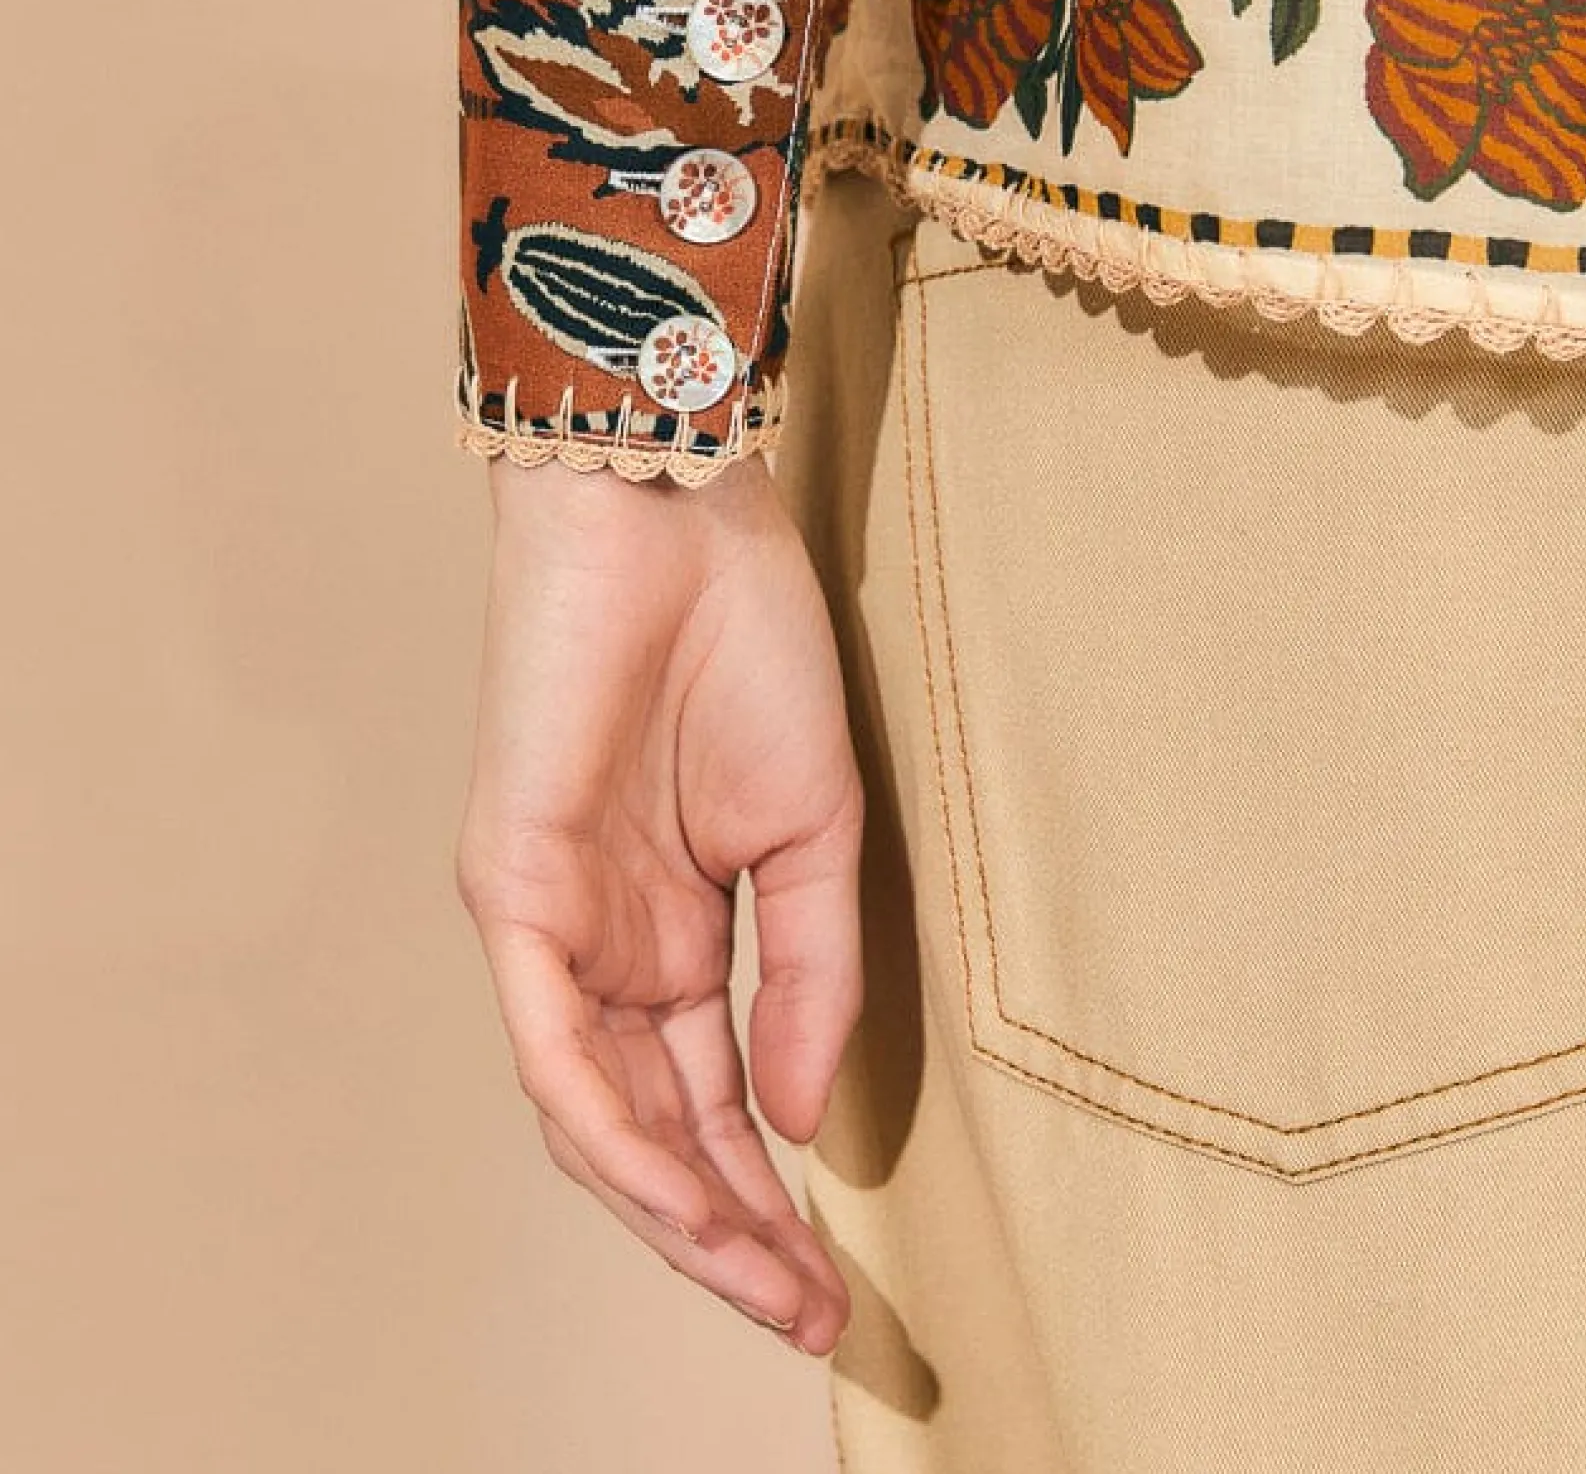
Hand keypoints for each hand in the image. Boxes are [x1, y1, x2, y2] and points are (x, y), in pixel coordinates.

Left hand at [455, 450, 864, 1354]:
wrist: (681, 516)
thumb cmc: (747, 644)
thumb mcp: (814, 836)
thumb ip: (808, 980)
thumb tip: (797, 1125)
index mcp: (673, 930)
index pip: (708, 1102)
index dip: (766, 1200)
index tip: (836, 1284)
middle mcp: (603, 944)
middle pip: (648, 1130)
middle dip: (723, 1233)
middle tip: (804, 1310)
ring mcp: (550, 921)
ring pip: (592, 1113)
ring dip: (673, 1210)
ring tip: (762, 1279)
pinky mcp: (509, 884)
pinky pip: (553, 1042)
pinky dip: (613, 1130)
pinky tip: (684, 1192)